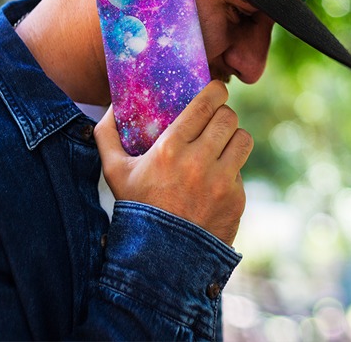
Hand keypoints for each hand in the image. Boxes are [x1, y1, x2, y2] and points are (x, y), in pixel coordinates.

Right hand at [94, 81, 251, 245]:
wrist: (160, 259)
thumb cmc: (136, 209)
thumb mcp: (114, 172)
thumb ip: (107, 135)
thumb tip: (110, 108)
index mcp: (170, 148)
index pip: (206, 104)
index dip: (216, 91)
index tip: (216, 90)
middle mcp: (199, 162)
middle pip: (229, 118)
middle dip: (224, 114)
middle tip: (216, 120)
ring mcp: (221, 181)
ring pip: (243, 139)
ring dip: (233, 138)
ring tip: (222, 145)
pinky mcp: (236, 199)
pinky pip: (241, 171)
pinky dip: (231, 172)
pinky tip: (215, 180)